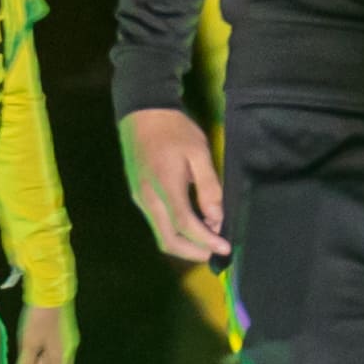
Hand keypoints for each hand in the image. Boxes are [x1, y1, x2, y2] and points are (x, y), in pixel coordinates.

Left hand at [15, 298, 78, 363]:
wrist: (50, 291)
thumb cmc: (38, 320)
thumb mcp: (28, 344)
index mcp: (62, 359)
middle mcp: (68, 353)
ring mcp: (68, 342)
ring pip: (53, 361)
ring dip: (38, 363)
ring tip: (21, 359)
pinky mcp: (65, 332)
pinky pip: (53, 350)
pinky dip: (42, 352)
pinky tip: (29, 346)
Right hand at [122, 107, 226, 263]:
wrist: (142, 112)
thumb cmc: (174, 129)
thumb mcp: (198, 152)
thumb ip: (208, 186)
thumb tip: (216, 217)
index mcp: (165, 186)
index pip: (185, 225)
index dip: (206, 241)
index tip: (224, 248)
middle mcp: (148, 198)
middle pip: (168, 240)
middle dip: (193, 252)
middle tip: (215, 252)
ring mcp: (140, 198)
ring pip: (160, 234)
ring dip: (184, 243)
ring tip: (207, 239)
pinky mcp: (138, 195)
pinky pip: (157, 223)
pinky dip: (175, 231)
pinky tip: (191, 224)